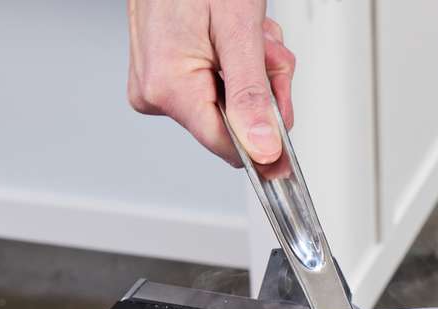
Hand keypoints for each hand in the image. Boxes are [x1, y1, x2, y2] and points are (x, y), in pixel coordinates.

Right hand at [127, 0, 296, 166]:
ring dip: (252, 73)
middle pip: (230, 123)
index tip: (282, 109)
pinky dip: (235, 64)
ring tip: (250, 36)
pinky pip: (212, 84)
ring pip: (227, 103)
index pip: (226, 146)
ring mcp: (155, 82)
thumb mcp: (239, 31)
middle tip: (267, 52)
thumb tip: (263, 148)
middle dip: (261, 89)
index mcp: (168, 86)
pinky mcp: (162, 73)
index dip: (264, 133)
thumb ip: (250, 95)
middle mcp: (155, 91)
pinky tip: (232, 37)